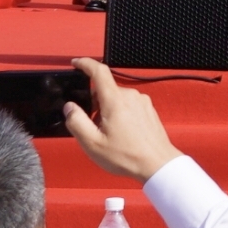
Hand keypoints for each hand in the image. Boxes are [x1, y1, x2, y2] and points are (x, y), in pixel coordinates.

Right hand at [62, 57, 178, 183]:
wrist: (157, 165)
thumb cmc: (126, 156)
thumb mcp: (92, 143)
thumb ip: (77, 122)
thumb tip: (70, 107)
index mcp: (115, 100)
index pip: (99, 71)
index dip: (85, 64)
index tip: (75, 63)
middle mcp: (130, 96)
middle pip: (105, 90)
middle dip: (94, 103)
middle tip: (92, 127)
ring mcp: (142, 102)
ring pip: (116, 99)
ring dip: (107, 110)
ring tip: (108, 135)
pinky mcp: (148, 110)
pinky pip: (128, 105)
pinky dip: (119, 114)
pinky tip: (121, 134)